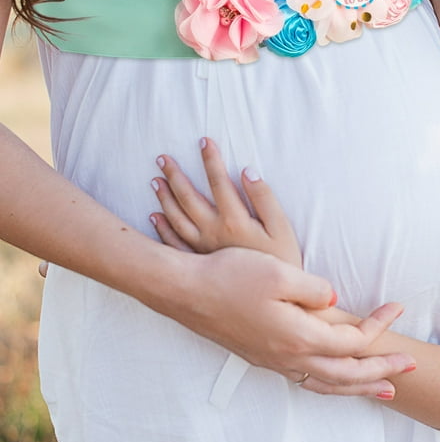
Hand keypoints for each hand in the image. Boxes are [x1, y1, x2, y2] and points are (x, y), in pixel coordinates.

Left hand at [151, 138, 301, 267]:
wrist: (274, 300)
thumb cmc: (283, 262)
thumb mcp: (283, 228)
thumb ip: (265, 199)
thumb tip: (248, 171)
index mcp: (234, 220)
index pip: (218, 182)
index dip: (211, 159)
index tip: (204, 141)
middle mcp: (212, 233)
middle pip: (189, 198)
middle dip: (176, 175)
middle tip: (162, 157)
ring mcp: (202, 250)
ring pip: (176, 219)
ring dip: (165, 198)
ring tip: (156, 180)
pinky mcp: (198, 264)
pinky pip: (173, 243)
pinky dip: (162, 228)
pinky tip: (154, 216)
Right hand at [151, 138, 413, 396]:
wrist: (185, 291)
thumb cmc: (230, 276)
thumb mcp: (279, 273)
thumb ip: (315, 289)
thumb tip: (334, 301)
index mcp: (298, 336)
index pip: (352, 340)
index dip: (380, 326)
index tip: (398, 307)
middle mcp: (289, 356)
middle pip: (346, 373)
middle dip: (382, 370)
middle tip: (411, 365)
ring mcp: (275, 361)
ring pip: (326, 384)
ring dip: (359, 386)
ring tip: (384, 388)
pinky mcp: (263, 357)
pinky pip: (307, 380)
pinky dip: (330, 384)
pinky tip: (333, 379)